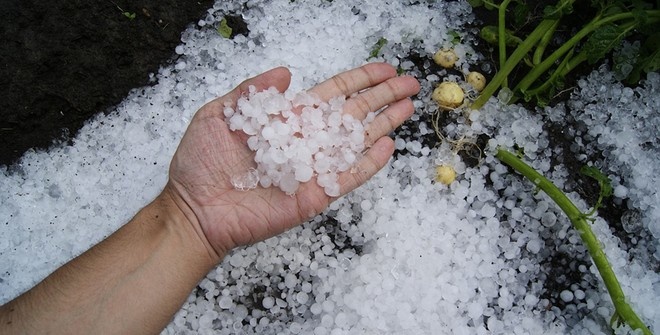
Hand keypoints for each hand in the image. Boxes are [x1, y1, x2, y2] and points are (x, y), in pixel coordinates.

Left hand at [165, 63, 419, 259]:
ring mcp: (313, 169)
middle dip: (382, 97)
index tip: (384, 69)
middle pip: (353, 114)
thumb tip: (286, 70)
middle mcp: (306, 141)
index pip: (333, 94)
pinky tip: (388, 146)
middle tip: (411, 83)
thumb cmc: (201, 163)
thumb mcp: (219, 114)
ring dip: (384, 124)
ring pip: (356, 142)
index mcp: (288, 119)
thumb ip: (252, 92)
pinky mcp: (315, 195)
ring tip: (409, 107)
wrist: (194, 209)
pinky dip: (369, 163)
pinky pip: (347, 177)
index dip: (359, 80)